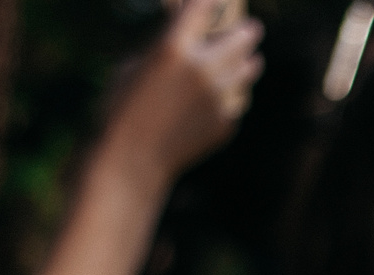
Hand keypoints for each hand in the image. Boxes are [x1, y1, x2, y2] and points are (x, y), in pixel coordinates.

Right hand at [101, 0, 263, 188]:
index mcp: (173, 48)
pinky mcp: (225, 122)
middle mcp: (202, 69)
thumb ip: (165, 49)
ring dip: (249, 62)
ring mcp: (218, 97)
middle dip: (246, 31)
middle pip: (240, 38)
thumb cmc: (120, 109)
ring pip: (247, 70)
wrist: (132, 159)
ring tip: (253, 60)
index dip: (211, 3)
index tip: (216, 2)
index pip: (203, 8)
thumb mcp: (133, 66)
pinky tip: (228, 96)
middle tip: (252, 29)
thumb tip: (185, 41)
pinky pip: (236, 102)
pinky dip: (232, 97)